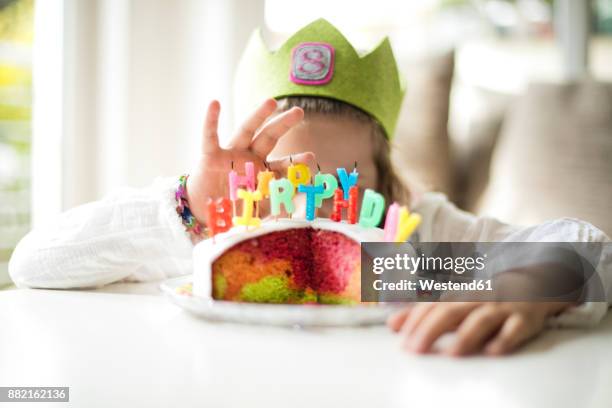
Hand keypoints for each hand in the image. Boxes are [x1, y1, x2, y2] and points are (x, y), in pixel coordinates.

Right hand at [186, 98, 311, 224]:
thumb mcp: (258, 210)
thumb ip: (276, 207)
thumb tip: (298, 206)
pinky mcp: (210, 156)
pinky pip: (210, 136)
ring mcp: (230, 155)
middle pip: (269, 137)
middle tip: (299, 111)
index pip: (283, 163)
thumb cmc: (233, 211)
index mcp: (263, 171)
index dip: (295, 161)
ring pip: (246, 130)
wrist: (204, 215)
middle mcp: (249, 158)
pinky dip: (211, 120)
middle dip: (283, 124)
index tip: (310, 158)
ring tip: (271, 102)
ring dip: (257, 115)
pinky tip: (215, 104)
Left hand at [387, 302, 572, 355]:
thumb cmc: (483, 298)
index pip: (431, 306)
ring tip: (451, 354)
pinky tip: (493, 351)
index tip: (402, 341)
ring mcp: (500, 308)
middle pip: (451, 312)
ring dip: (466, 336)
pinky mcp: (523, 319)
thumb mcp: (453, 302)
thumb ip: (423, 314)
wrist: (530, 284)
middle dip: (431, 330)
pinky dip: (505, 339)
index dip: (416, 322)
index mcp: (457, 295)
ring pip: (481, 319)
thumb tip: (392, 325)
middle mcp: (476, 299)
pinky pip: (515, 329)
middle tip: (416, 350)